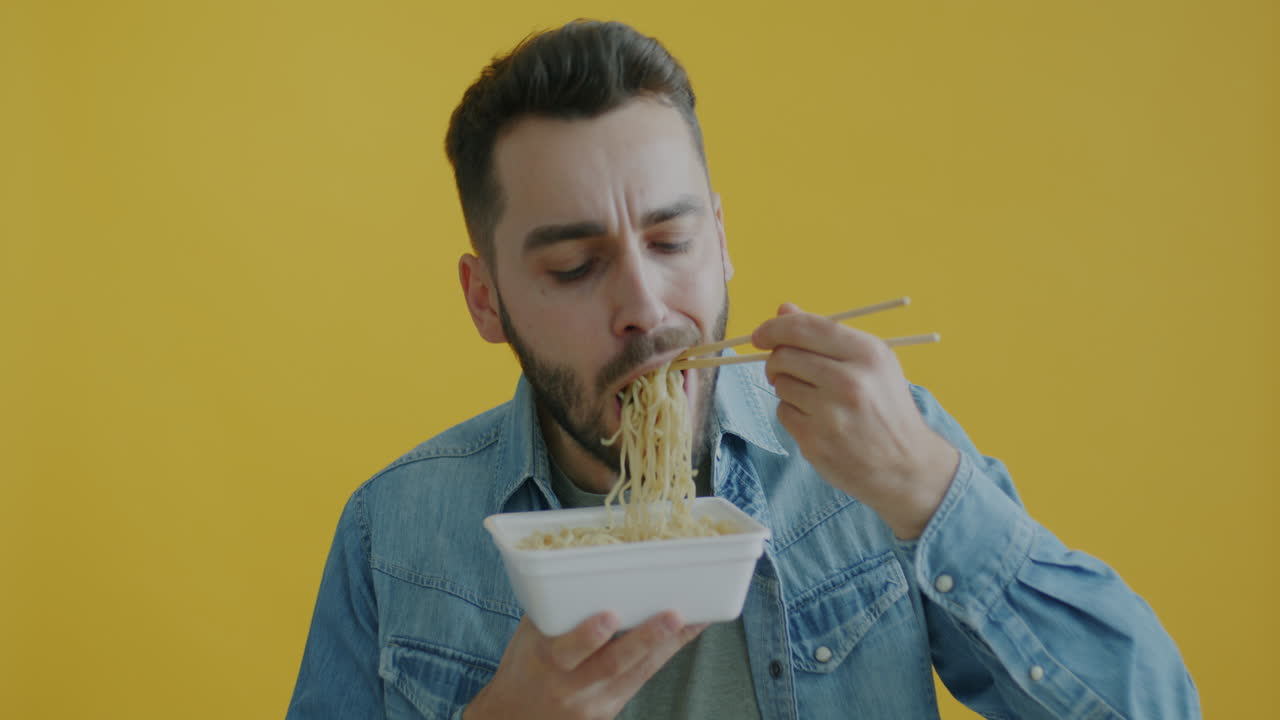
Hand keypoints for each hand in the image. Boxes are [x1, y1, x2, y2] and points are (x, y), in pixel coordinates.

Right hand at [464, 611, 706, 719]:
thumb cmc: (525, 666)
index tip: (610, 616)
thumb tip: (588, 565)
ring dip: (667, 644)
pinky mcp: (610, 712)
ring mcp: (595, 703)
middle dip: (645, 639)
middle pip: (612, 665)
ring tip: (694, 619)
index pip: (567, 651)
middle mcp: (571, 687)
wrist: (516, 718)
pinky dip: (662, 655)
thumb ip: (556, 611)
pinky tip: (684, 634)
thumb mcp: (529, 638)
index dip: (587, 636)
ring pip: (637, 673)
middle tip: (673, 615)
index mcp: (546, 661)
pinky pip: (640, 681)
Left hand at [752, 303, 959, 538]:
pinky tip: (817, 420)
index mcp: (867, 354)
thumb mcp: (872, 363)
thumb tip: (784, 309)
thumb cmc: (887, 407)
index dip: (774, 327)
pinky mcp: (815, 441)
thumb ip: (826, 335)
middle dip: (777, 360)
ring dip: (788, 388)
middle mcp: (849, 381)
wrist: (907, 465)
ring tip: (816, 399)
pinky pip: (783, 412)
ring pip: (781, 384)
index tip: (761, 335)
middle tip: (785, 369)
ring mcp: (831, 413)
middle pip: (784, 355)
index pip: (804, 328)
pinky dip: (792, 413)